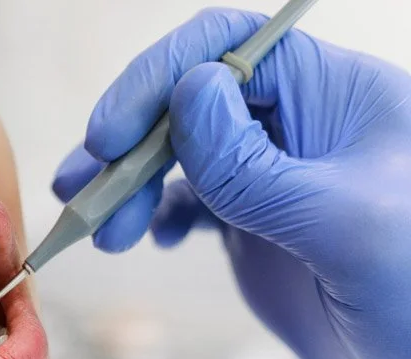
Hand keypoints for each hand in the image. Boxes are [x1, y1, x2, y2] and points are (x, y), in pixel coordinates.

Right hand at [53, 9, 410, 358]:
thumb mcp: (343, 229)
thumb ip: (258, 166)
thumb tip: (188, 92)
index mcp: (335, 100)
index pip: (230, 50)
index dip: (160, 79)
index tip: (109, 137)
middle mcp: (301, 129)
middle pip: (190, 101)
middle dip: (130, 144)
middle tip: (84, 195)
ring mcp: (276, 179)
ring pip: (181, 152)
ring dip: (130, 183)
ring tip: (101, 230)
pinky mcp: (259, 226)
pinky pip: (192, 200)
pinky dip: (157, 215)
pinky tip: (152, 239)